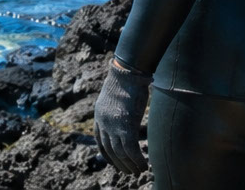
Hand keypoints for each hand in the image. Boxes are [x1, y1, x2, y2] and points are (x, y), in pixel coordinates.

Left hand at [94, 56, 150, 174]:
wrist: (126, 72)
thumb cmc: (125, 81)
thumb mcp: (115, 97)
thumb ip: (116, 109)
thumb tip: (125, 114)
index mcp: (99, 116)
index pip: (100, 141)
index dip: (107, 154)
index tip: (114, 163)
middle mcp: (103, 122)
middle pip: (109, 150)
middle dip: (119, 164)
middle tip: (129, 172)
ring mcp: (113, 125)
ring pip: (120, 153)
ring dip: (130, 165)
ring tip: (138, 171)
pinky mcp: (125, 126)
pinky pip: (130, 150)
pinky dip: (137, 160)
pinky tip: (144, 165)